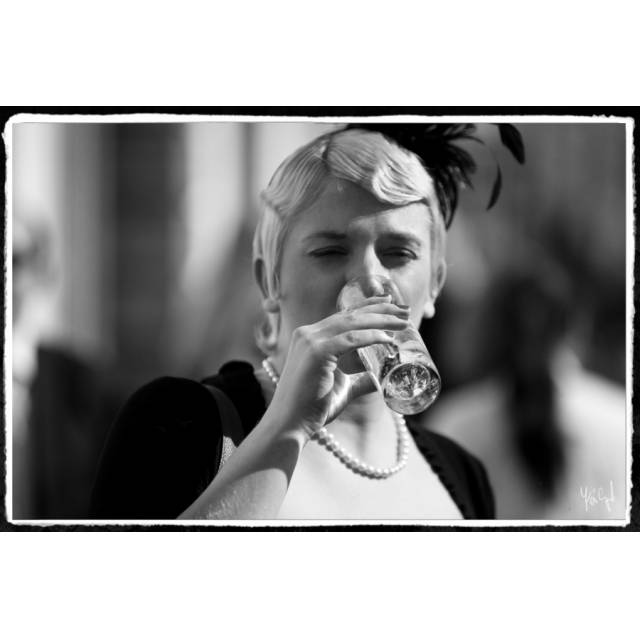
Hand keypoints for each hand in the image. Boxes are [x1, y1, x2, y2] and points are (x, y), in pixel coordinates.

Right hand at [266, 297, 409, 436]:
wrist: (289, 425)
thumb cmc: (311, 409)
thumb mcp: (340, 389)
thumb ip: (358, 381)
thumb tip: (378, 380)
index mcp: (310, 337)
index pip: (344, 316)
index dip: (369, 307)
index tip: (391, 304)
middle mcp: (308, 334)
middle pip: (350, 315)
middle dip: (380, 309)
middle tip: (404, 309)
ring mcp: (310, 341)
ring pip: (352, 323)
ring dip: (381, 320)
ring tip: (404, 321)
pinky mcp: (316, 352)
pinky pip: (350, 339)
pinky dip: (371, 336)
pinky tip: (388, 338)